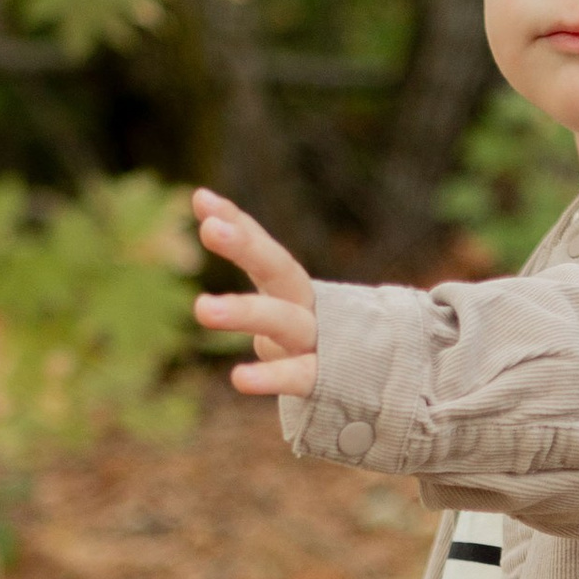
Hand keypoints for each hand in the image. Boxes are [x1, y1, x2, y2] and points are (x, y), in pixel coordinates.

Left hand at [191, 186, 318, 397]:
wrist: (379, 378)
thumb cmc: (315, 338)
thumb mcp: (280, 303)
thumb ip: (248, 255)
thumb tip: (200, 197)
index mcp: (292, 288)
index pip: (265, 249)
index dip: (238, 225)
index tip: (201, 200)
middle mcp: (306, 307)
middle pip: (280, 271)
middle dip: (247, 247)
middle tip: (211, 230)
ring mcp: (316, 342)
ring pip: (284, 321)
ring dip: (245, 312)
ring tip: (201, 309)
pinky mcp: (325, 381)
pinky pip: (297, 377)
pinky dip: (271, 377)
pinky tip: (239, 378)